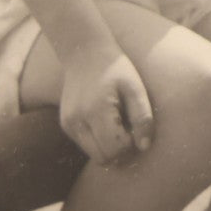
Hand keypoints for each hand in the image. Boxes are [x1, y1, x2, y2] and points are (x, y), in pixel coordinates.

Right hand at [59, 45, 154, 164]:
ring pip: (93, 154)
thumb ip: (142, 117)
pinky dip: (99, 140)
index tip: (137, 128)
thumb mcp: (135, 87)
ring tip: (119, 124)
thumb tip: (144, 147)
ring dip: (109, 147)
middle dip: (120, 150)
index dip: (130, 145)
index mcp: (96, 111)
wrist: (85, 52)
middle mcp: (77, 121)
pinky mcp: (66, 125)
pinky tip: (107, 121)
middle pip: (102, 157)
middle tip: (130, 130)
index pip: (114, 149)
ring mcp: (69, 124)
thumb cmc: (116, 69)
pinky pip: (85, 144)